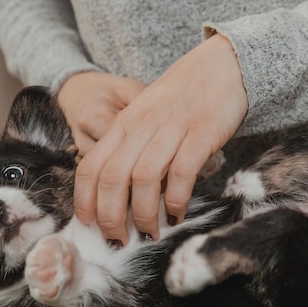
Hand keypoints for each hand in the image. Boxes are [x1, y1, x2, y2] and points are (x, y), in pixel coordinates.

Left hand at [74, 34, 248, 243]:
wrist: (221, 66)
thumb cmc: (182, 98)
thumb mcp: (145, 118)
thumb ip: (131, 149)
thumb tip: (121, 196)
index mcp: (123, 125)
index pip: (90, 168)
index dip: (85, 203)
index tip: (91, 227)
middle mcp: (141, 127)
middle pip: (112, 178)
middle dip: (111, 217)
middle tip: (120, 240)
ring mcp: (171, 129)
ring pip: (144, 179)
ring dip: (144, 214)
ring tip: (150, 232)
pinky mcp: (201, 133)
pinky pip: (182, 173)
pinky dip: (177, 199)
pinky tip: (178, 214)